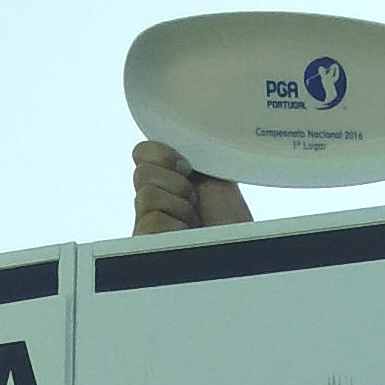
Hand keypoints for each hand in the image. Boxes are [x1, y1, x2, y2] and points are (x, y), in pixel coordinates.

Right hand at [132, 141, 252, 235]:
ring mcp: (144, 228)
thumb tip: (163, 135)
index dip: (164, 155)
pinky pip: (151, 221)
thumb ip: (189, 155)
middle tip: (197, 204)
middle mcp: (149, 205)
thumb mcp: (213, 177)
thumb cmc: (232, 222)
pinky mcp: (144, 247)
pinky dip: (175, 227)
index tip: (188, 169)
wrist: (243, 250)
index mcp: (163, 183)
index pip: (142, 153)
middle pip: (142, 173)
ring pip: (146, 196)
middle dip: (178, 185)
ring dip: (181, 208)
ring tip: (195, 224)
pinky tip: (187, 238)